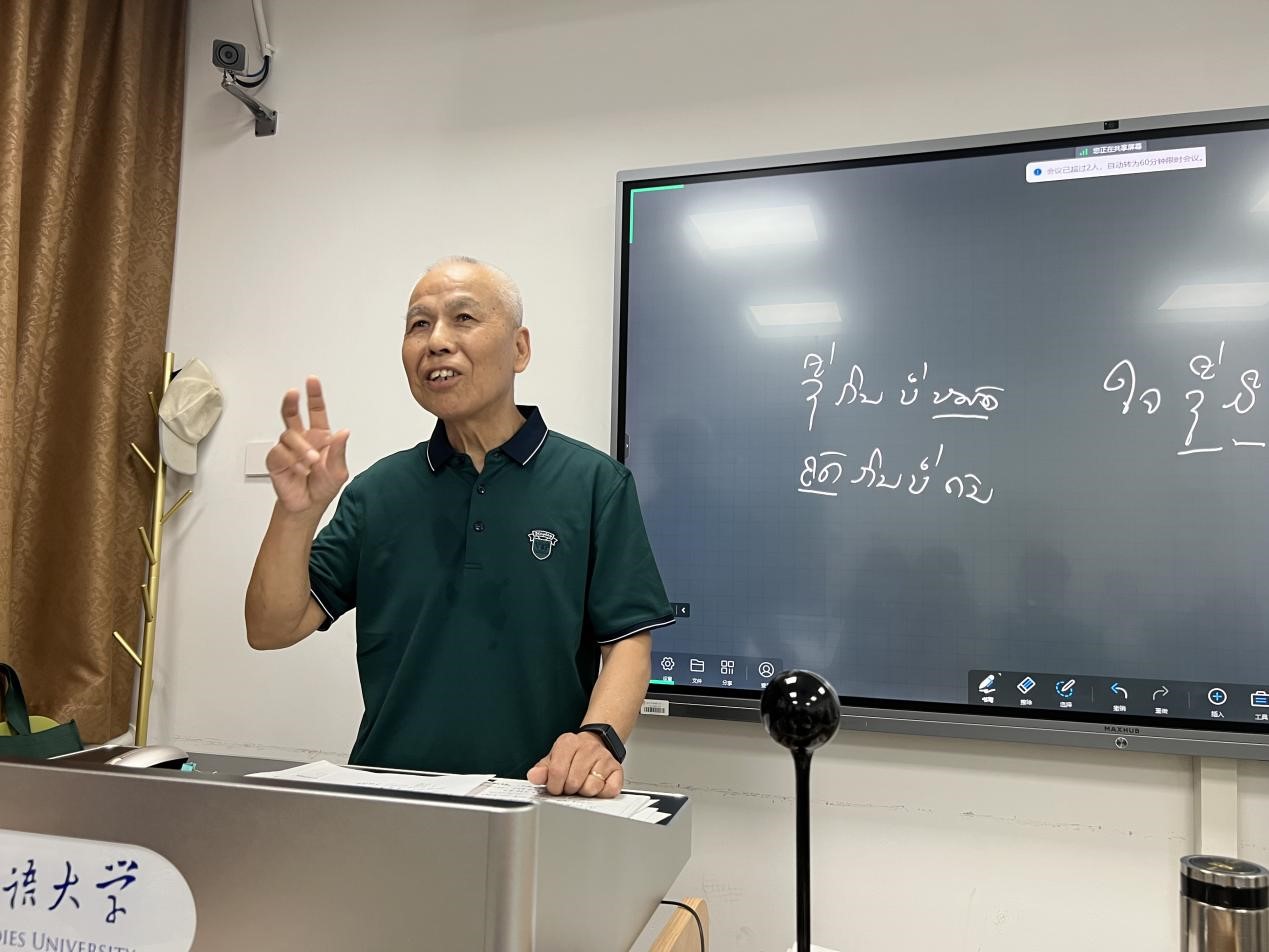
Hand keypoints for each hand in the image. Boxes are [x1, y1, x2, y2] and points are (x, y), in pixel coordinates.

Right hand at [266, 376, 349, 515]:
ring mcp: (288, 449)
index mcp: (320, 437)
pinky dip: (292, 461)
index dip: (314, 396)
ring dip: (301, 449)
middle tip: (293, 393)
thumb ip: (339, 451)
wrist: (307, 506)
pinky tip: (299, 470)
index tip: (312, 381)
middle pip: (292, 414)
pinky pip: (280, 453)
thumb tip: (343, 432)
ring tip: (310, 463)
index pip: (316, 412)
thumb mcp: (339, 471)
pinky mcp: (276, 460)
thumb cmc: (323, 487)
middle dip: (292, 402)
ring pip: (288, 436)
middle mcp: (302, 439)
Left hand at [527, 731, 622, 798]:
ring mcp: (604, 757)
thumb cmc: (571, 756)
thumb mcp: (553, 760)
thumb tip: (534, 776)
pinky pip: (609, 790)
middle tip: (570, 785)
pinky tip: (597, 784)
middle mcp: (588, 747)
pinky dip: (602, 793)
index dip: (554, 786)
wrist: (594, 744)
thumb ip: (542, 770)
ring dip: (585, 792)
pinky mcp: (617, 768)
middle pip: (573, 782)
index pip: (556, 772)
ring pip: (591, 788)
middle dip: (569, 790)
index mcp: (568, 743)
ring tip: (583, 783)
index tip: (556, 787)